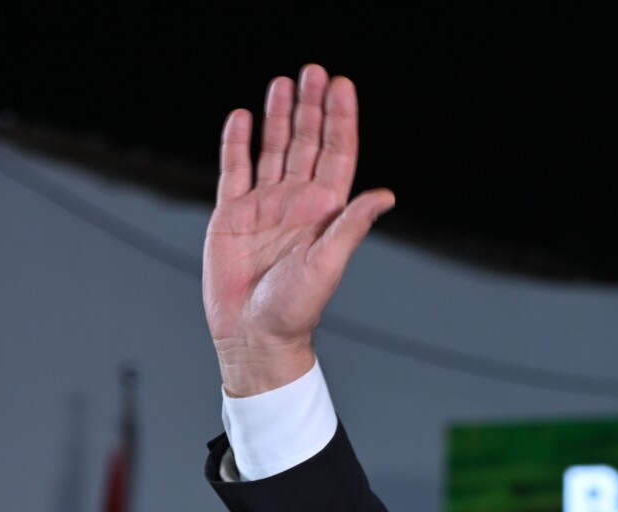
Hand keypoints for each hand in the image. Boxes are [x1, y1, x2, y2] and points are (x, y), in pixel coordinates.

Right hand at [202, 66, 394, 395]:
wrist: (254, 334)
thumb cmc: (296, 310)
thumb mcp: (329, 264)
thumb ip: (352, 225)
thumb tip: (385, 196)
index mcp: (325, 212)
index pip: (337, 154)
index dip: (340, 120)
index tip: (342, 86)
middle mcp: (297, 203)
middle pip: (306, 143)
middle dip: (311, 107)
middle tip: (314, 71)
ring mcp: (264, 206)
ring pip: (272, 149)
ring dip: (277, 116)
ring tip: (283, 82)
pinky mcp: (232, 215)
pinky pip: (235, 169)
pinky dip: (238, 142)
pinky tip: (242, 117)